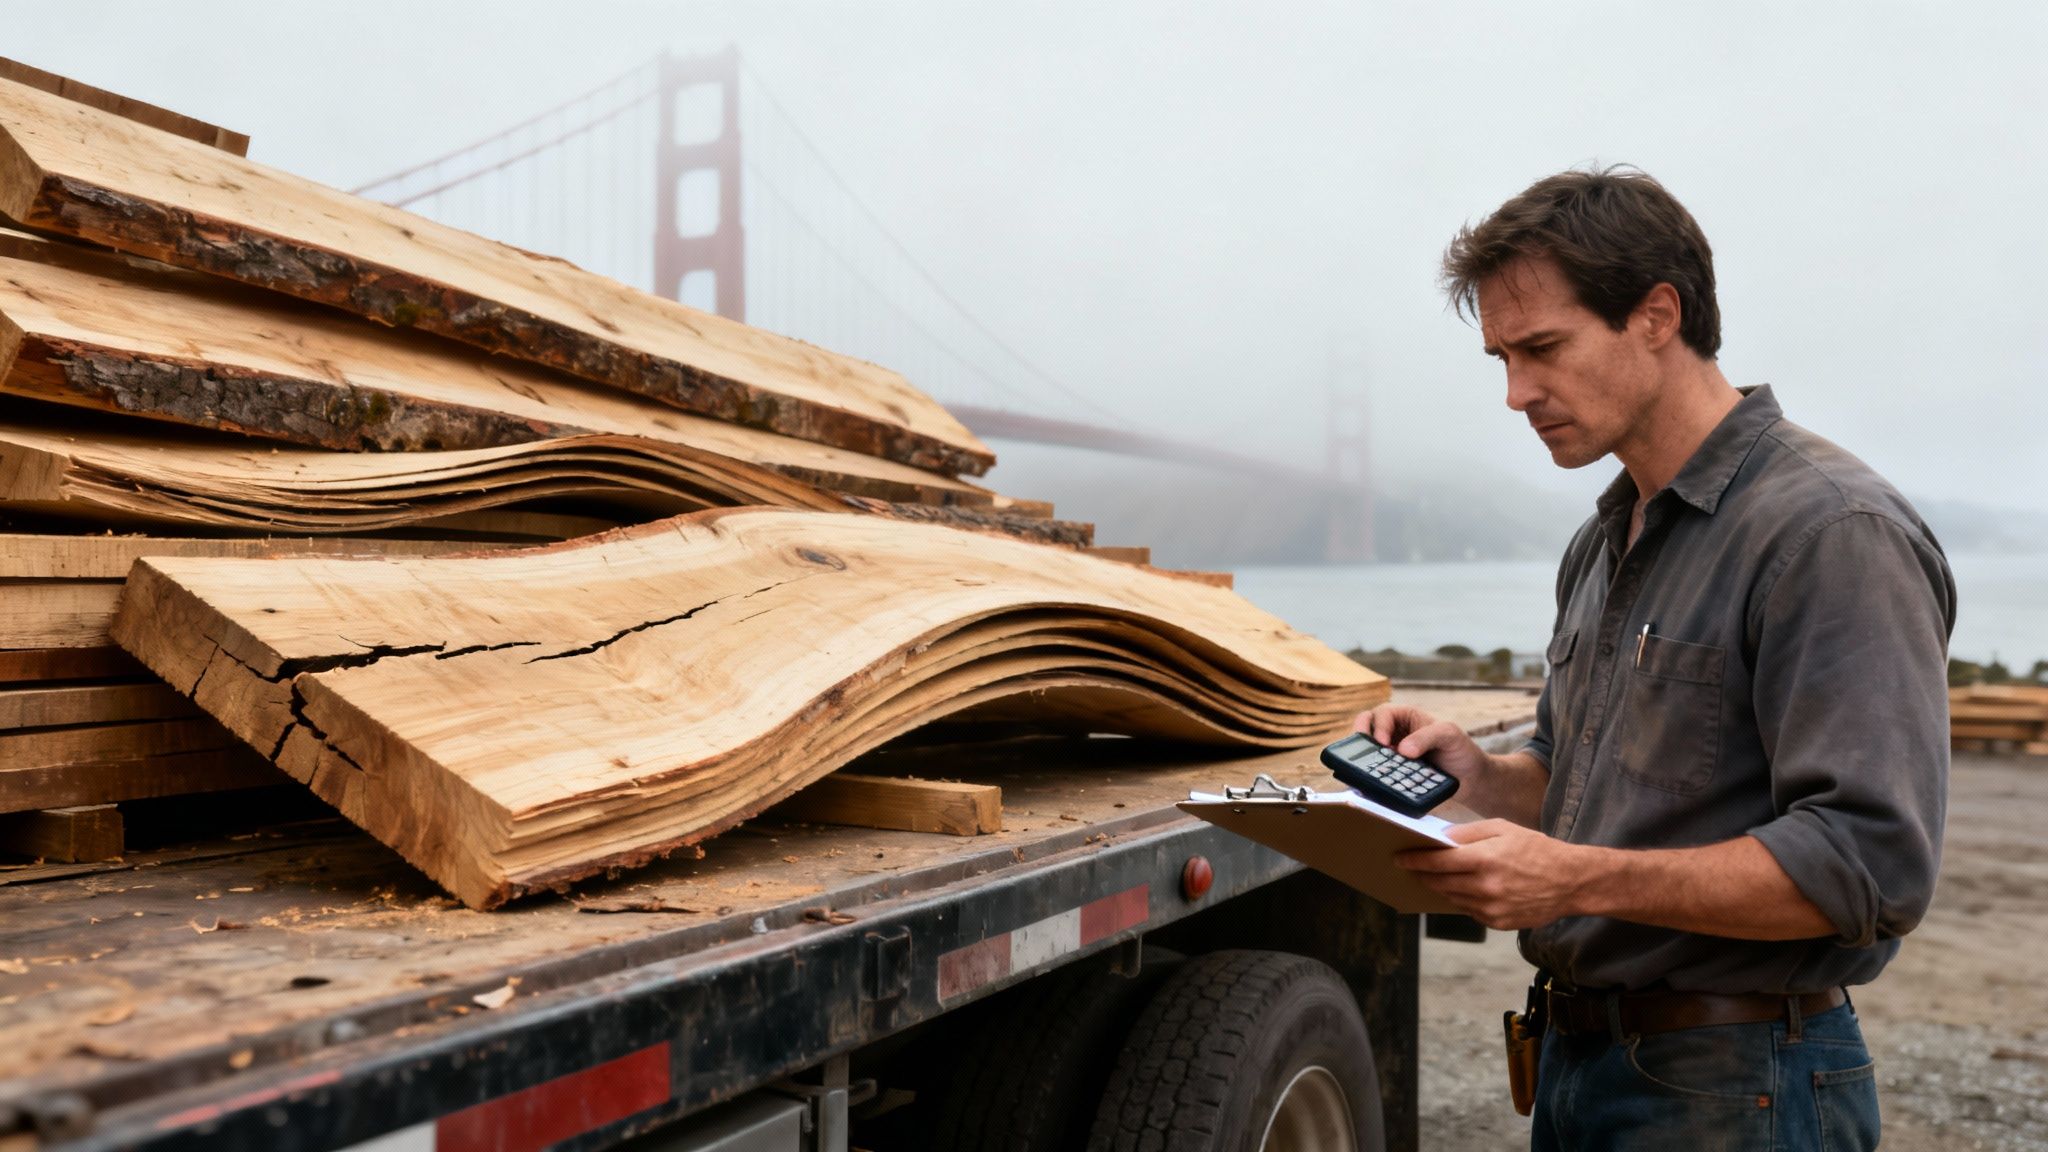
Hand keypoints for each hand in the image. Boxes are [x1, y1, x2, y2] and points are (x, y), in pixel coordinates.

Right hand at [1351, 704, 1491, 784]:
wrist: (1471, 780)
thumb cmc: (1462, 750)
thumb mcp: (1449, 735)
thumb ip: (1427, 737)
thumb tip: (1402, 750)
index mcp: (1406, 717)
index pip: (1383, 714)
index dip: (1379, 726)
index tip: (1383, 744)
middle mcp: (1394, 733)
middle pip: (1366, 727)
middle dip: (1360, 736)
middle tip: (1362, 751)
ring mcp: (1391, 754)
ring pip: (1367, 750)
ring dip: (1364, 758)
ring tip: (1365, 769)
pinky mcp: (1393, 773)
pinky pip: (1375, 771)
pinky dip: (1371, 775)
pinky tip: (1373, 783)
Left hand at [1394, 819, 1588, 929]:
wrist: (1571, 881)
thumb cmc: (1537, 850)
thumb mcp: (1503, 829)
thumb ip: (1469, 834)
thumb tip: (1440, 840)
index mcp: (1486, 859)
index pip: (1438, 862)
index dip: (1415, 860)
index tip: (1399, 858)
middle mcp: (1486, 886)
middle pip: (1440, 883)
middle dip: (1422, 875)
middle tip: (1410, 868)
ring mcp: (1492, 908)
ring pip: (1452, 898)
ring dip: (1440, 888)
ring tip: (1431, 878)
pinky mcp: (1498, 923)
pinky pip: (1469, 911)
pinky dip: (1462, 900)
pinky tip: (1462, 889)